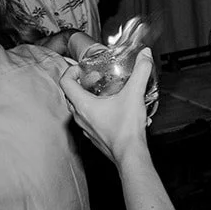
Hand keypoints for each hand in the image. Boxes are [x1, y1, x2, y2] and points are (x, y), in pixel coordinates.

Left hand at [60, 47, 154, 162]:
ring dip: (87, 99)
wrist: (130, 154)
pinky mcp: (94, 136)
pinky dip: (95, 113)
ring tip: (105, 94)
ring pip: (78, 109)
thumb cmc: (126, 128)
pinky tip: (112, 111)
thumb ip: (141, 71)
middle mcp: (80, 116)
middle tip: (95, 79)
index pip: (65, 82)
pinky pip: (88, 121)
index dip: (71, 71)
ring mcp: (85, 128)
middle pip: (71, 95)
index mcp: (83, 104)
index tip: (82, 68)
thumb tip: (145, 54)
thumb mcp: (135, 94)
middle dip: (81, 84)